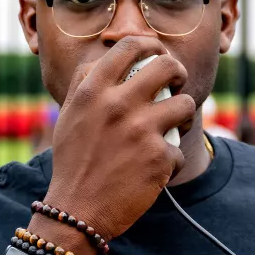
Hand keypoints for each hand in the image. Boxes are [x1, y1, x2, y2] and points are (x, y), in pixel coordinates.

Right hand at [41, 36, 197, 242]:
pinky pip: (179, 148)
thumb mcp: (69, 114)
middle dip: (179, 72)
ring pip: (185, 104)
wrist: (76, 210)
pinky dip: (171, 159)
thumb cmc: (73, 160)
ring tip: (175, 125)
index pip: (130, 46)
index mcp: (93, 90)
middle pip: (167, 66)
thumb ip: (85, 83)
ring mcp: (141, 131)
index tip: (157, 53)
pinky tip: (157, 167)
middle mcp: (118, 105)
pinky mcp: (159, 158)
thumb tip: (105, 57)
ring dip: (184, 114)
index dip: (151, 44)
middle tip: (176, 84)